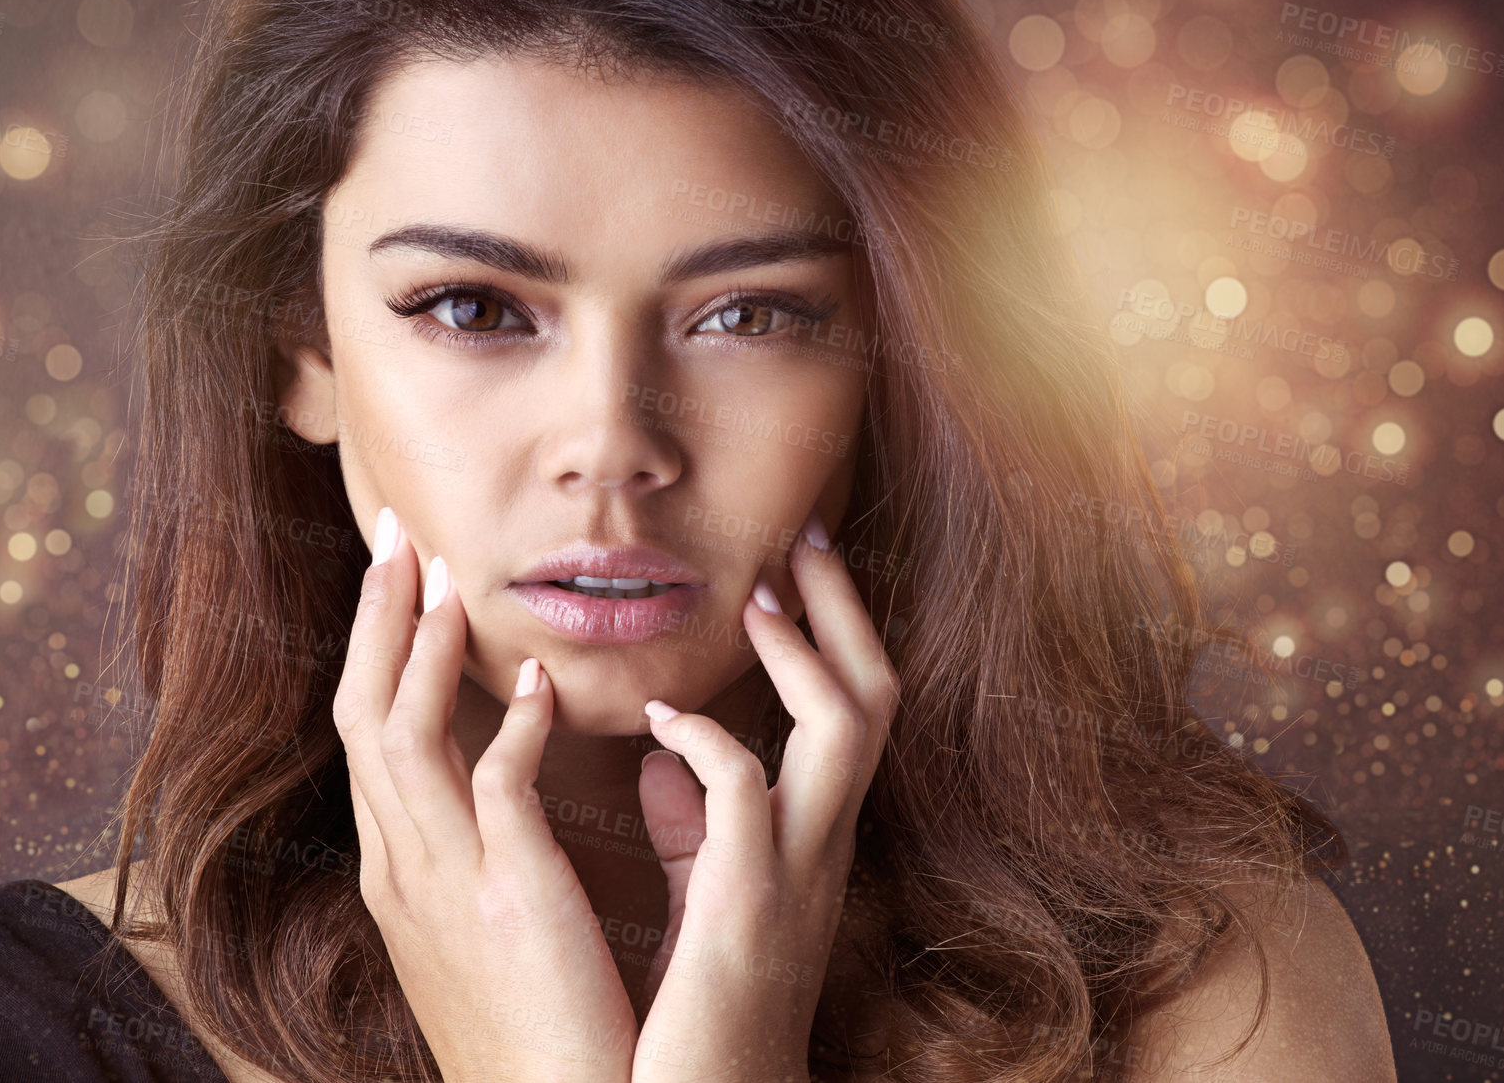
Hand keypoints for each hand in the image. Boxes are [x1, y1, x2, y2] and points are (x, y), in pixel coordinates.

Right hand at [333, 507, 637, 1082]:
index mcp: (398, 867)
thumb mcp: (482, 921)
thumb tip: (502, 767)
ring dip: (418, 648)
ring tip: (443, 575)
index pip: (369, 732)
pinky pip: (495, 790)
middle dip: (376, 619)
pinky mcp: (506, 900)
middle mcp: (400, 866)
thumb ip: (483, 840)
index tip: (398, 579)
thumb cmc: (533, 1019)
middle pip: (363, 713)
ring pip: (401, 737)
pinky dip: (510, 727)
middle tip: (395, 532)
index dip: (376, 648)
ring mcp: (443, 883)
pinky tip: (535, 681)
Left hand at [632, 510, 899, 1082]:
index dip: (837, 628)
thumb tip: (661, 748)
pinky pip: (747, 794)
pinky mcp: (744, 906)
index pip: (855, 705)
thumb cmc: (704, 1000)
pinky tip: (659, 720)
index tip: (796, 562)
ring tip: (753, 600)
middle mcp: (823, 840)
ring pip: (847, 729)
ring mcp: (795, 870)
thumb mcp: (709, 893)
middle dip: (843, 609)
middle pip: (875, 696)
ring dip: (803, 654)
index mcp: (813, 831)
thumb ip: (694, 819)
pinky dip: (707, 742)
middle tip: (803, 534)